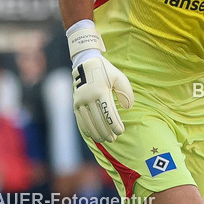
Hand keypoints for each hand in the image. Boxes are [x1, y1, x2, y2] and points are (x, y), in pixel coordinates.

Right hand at [66, 20, 133, 142]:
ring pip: (88, 122)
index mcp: (101, 91)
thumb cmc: (107, 71)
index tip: (121, 131)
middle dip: (107, 132)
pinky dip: (86, 129)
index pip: (108, 113)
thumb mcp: (119, 77)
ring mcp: (80, 101)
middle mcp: (89, 97)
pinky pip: (80, 119)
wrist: (85, 63)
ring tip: (105, 140)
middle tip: (114, 139)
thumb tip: (128, 108)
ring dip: (97, 133)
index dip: (114, 125)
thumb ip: (126, 92)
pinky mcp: (75, 103)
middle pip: (98, 120)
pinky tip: (93, 135)